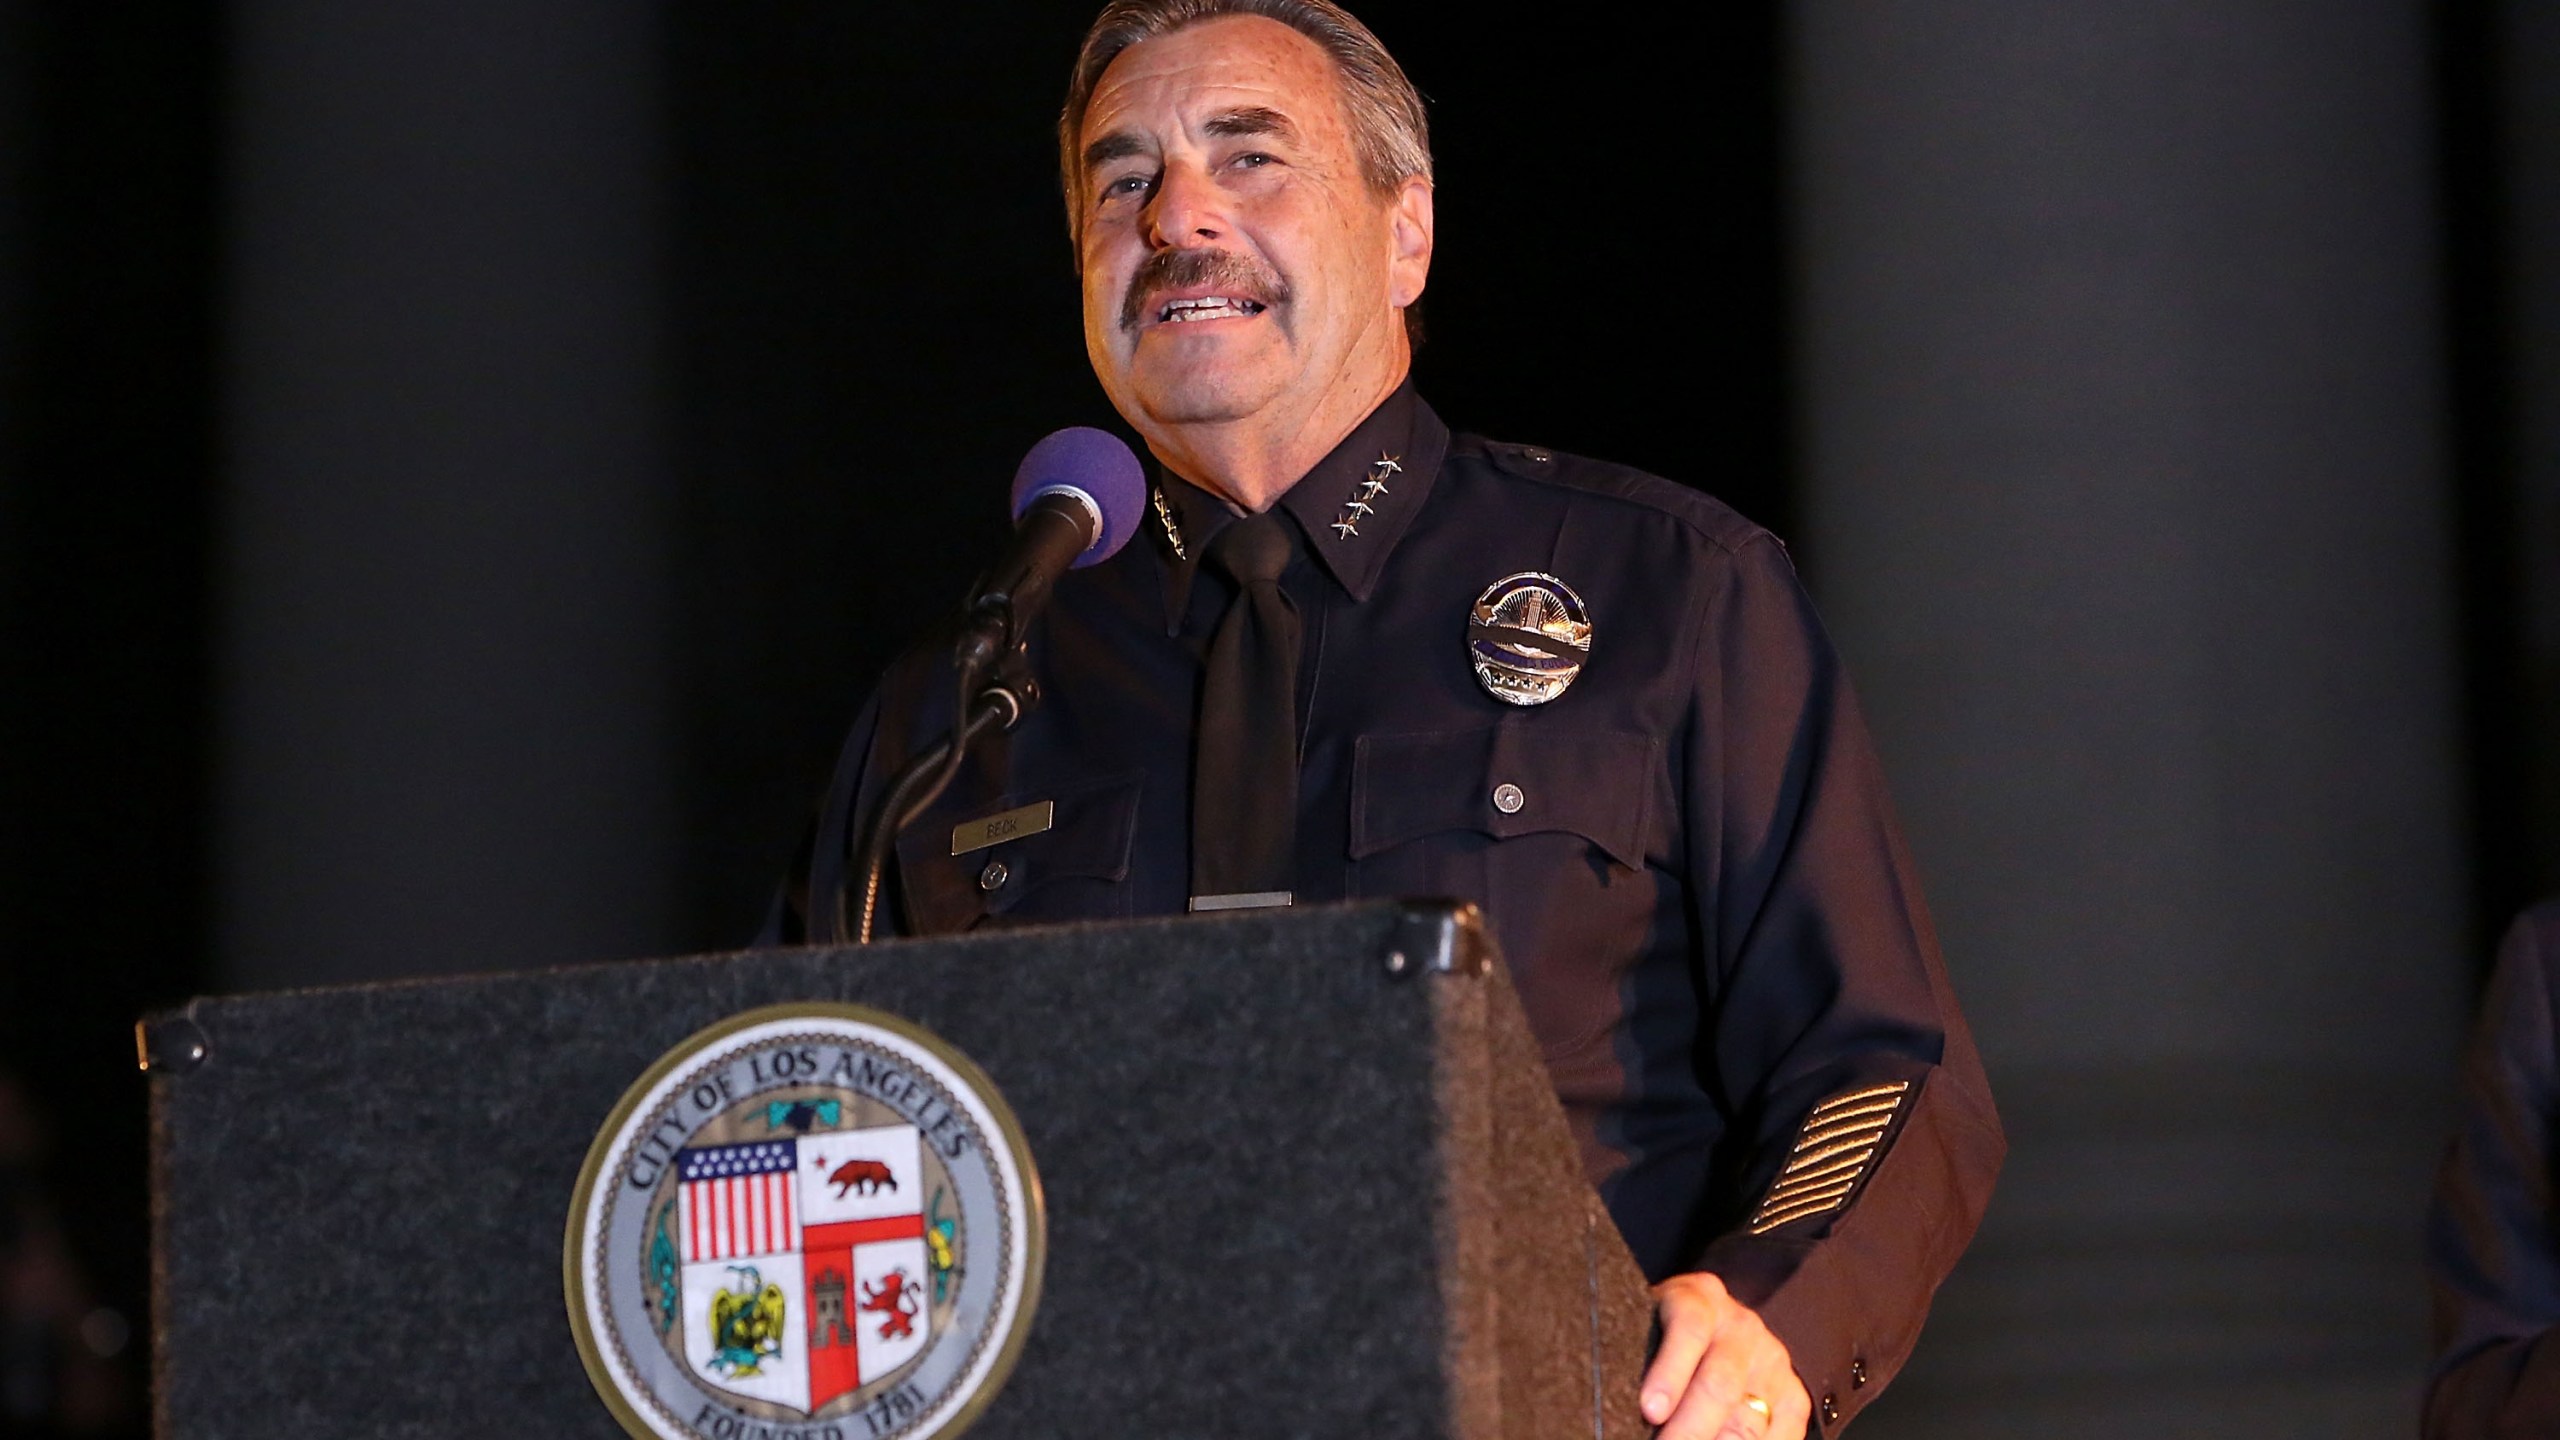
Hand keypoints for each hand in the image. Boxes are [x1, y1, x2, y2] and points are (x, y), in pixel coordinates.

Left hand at [1641, 1272, 1810, 1438]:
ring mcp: (1772, 1360)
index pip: (1690, 1327)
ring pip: (1748, 1419)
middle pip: (1720, 1384)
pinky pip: (1782, 1435)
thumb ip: (1640, 1356)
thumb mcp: (1649, 1327)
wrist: (1721, 1326)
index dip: (1669, 1372)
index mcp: (1698, 1298)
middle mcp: (1740, 1326)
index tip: (1651, 1410)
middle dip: (1689, 1428)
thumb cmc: (1666, 1334)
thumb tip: (1628, 1406)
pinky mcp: (1793, 1394)